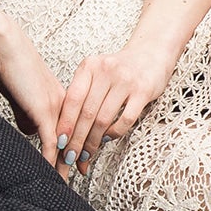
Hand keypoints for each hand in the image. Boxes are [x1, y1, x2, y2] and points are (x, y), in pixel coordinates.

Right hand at [0, 17, 71, 175]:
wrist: (6, 44)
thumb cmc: (11, 64)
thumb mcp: (24, 93)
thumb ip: (29, 113)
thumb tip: (31, 131)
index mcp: (64, 98)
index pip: (74, 127)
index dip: (77, 145)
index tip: (80, 162)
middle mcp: (64, 103)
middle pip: (74, 137)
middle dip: (77, 158)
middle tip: (82, 175)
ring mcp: (56, 107)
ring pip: (65, 142)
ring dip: (64, 164)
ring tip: (65, 183)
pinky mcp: (42, 110)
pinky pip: (50, 140)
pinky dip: (51, 158)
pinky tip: (51, 172)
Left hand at [59, 39, 177, 179]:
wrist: (151, 53)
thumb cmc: (119, 69)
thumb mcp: (96, 72)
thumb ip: (82, 93)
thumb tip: (65, 128)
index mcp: (89, 66)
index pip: (72, 99)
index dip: (65, 123)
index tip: (59, 143)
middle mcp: (106, 71)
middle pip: (87, 113)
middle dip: (76, 139)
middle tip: (70, 157)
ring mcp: (125, 81)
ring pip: (103, 119)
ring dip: (93, 141)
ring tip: (87, 154)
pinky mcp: (143, 91)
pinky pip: (125, 119)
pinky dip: (114, 133)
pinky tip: (107, 138)